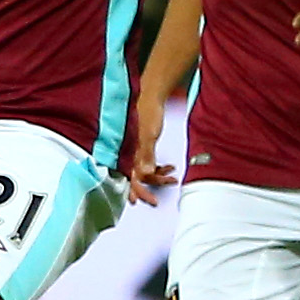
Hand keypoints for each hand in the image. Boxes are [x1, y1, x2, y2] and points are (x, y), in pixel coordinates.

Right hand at [122, 90, 177, 204]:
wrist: (150, 98)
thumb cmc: (148, 114)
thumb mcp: (149, 135)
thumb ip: (146, 154)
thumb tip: (145, 173)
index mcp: (128, 152)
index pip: (131, 178)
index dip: (138, 192)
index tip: (148, 201)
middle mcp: (129, 153)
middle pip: (136, 179)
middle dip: (146, 189)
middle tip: (155, 201)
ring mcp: (135, 151)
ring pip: (143, 172)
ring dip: (157, 177)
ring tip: (171, 177)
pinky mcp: (142, 146)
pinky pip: (148, 163)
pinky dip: (158, 168)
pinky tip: (168, 167)